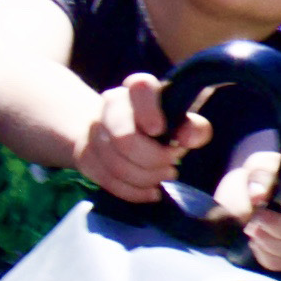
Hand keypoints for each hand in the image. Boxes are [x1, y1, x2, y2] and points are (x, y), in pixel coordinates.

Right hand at [72, 70, 202, 204]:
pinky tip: (151, 192)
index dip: (149, 111)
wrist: (121, 131)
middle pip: (124, 139)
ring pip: (116, 165)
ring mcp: (94, 130)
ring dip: (147, 178)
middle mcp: (112, 104)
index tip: (160, 130)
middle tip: (173, 165)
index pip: (140, 88)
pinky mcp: (86, 156)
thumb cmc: (162, 125)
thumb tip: (186, 140)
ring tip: (165, 176)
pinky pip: (107, 181)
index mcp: (138, 89)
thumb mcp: (183, 122)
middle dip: (153, 159)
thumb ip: (194, 128)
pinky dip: (134, 192)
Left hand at [215, 141, 280, 273]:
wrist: (266, 194)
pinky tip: (258, 242)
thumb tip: (257, 194)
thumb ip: (259, 174)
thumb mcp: (262, 164)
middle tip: (257, 218)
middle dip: (280, 226)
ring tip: (253, 228)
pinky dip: (268, 255)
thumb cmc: (270, 174)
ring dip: (270, 242)